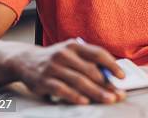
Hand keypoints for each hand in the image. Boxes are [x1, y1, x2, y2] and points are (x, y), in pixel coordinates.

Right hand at [11, 39, 126, 104]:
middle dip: (107, 84)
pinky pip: (62, 90)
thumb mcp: (71, 54)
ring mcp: (53, 67)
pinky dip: (75, 96)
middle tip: (118, 94)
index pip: (98, 54)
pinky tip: (85, 102)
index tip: (122, 77)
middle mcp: (64, 54)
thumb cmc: (56, 59)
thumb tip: (110, 77)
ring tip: (108, 99)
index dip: (112, 65)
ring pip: (79, 81)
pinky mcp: (43, 81)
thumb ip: (87, 62)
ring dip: (96, 92)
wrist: (25, 61)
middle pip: (91, 70)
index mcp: (74, 45)